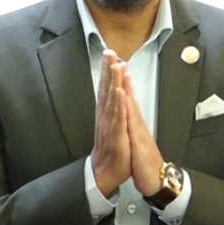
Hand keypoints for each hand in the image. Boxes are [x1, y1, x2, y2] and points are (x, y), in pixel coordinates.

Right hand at [91, 50, 130, 195]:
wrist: (105, 173)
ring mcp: (110, 126)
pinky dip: (118, 105)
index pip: (106, 88)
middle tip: (109, 51)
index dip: (107, 70)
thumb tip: (116, 91)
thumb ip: (113, 109)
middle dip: (108, 70)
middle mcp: (105, 117)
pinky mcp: (116, 136)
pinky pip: (117, 119)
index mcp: (106, 113)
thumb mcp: (112, 126)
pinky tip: (118, 93)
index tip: (109, 52)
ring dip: (112, 82)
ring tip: (114, 66)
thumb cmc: (111, 150)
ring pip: (111, 100)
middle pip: (106, 89)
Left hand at [122, 71, 164, 195]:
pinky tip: (123, 92)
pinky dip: (125, 104)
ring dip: (123, 83)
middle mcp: (134, 120)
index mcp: (132, 121)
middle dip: (119, 73)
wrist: (155, 178)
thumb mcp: (136, 140)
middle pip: (126, 93)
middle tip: (113, 54)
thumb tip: (127, 113)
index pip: (124, 96)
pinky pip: (129, 119)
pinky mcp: (137, 137)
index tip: (114, 61)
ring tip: (118, 65)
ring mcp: (136, 127)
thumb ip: (132, 125)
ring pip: (128, 101)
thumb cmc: (143, 160)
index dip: (119, 79)